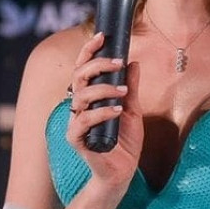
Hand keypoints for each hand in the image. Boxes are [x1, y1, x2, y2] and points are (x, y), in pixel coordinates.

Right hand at [65, 32, 143, 195]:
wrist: (122, 172)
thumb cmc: (125, 142)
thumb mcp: (133, 110)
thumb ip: (132, 87)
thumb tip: (134, 63)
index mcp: (89, 97)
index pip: (83, 68)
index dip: (89, 51)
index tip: (102, 36)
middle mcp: (79, 107)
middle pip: (78, 77)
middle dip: (97, 65)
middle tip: (118, 62)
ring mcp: (76, 122)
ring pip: (80, 96)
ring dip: (103, 89)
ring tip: (123, 91)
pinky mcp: (77, 139)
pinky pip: (84, 120)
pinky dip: (101, 112)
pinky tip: (116, 110)